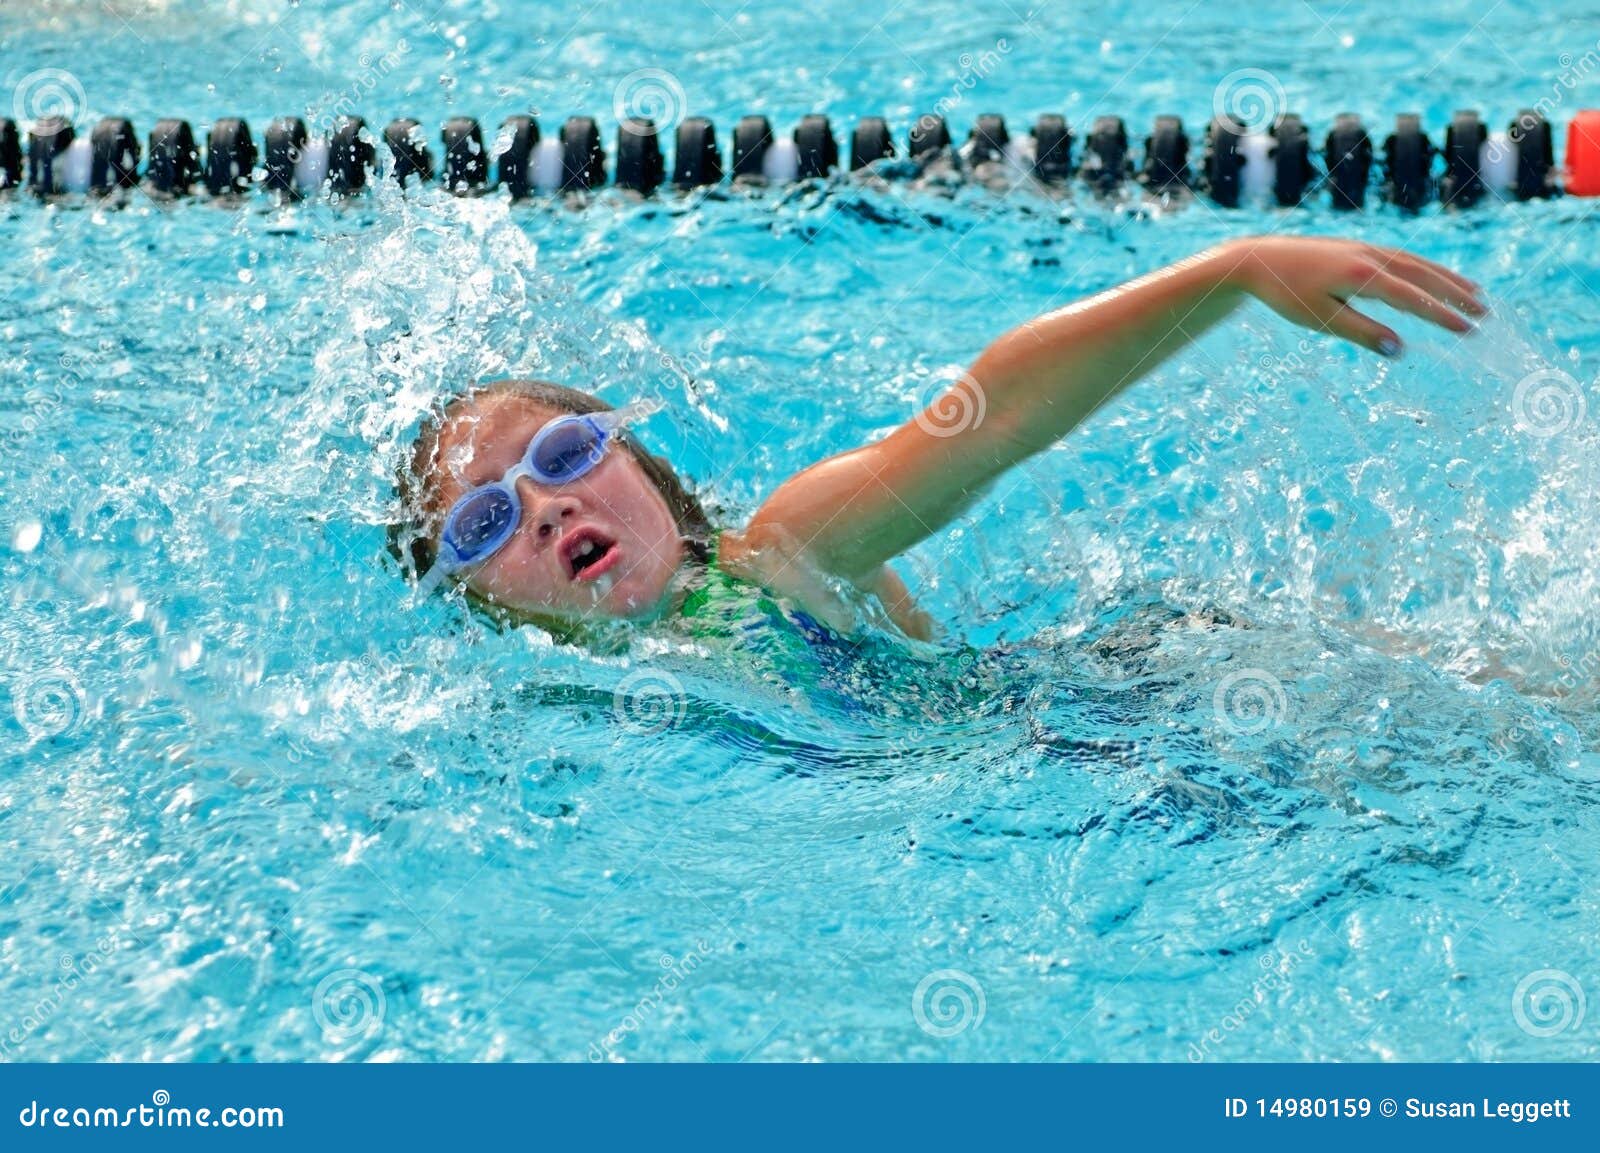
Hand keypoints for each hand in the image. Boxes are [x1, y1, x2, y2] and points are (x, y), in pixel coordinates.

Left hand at [1220, 236, 1487, 356]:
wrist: (1258, 260)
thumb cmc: (1287, 294)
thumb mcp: (1320, 319)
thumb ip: (1361, 333)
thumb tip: (1400, 349)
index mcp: (1363, 276)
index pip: (1413, 299)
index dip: (1443, 315)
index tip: (1469, 330)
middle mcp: (1371, 257)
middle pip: (1424, 277)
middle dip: (1456, 295)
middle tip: (1486, 314)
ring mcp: (1366, 249)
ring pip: (1417, 264)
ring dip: (1447, 279)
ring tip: (1474, 293)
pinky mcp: (1359, 248)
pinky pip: (1403, 258)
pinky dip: (1425, 268)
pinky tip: (1434, 278)